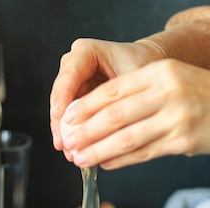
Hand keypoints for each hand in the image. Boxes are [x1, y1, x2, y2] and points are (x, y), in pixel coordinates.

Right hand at [49, 38, 162, 154]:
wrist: (149, 66)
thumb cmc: (145, 66)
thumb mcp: (135, 81)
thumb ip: (118, 100)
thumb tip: (107, 128)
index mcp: (86, 52)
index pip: (69, 76)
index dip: (63, 99)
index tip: (62, 120)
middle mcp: (74, 64)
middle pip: (60, 95)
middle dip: (61, 123)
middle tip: (64, 145)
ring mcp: (72, 81)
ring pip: (62, 109)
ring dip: (65, 133)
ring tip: (70, 153)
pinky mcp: (76, 96)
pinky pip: (70, 117)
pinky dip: (73, 134)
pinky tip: (75, 151)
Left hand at [53, 58, 209, 169]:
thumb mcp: (176, 81)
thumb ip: (143, 95)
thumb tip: (103, 117)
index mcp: (161, 72)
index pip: (113, 90)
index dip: (85, 107)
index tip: (67, 119)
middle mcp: (167, 92)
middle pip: (114, 114)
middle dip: (85, 131)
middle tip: (67, 142)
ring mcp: (176, 118)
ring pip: (125, 137)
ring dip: (98, 150)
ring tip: (79, 158)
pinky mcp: (184, 142)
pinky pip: (143, 153)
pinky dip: (120, 160)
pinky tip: (105, 163)